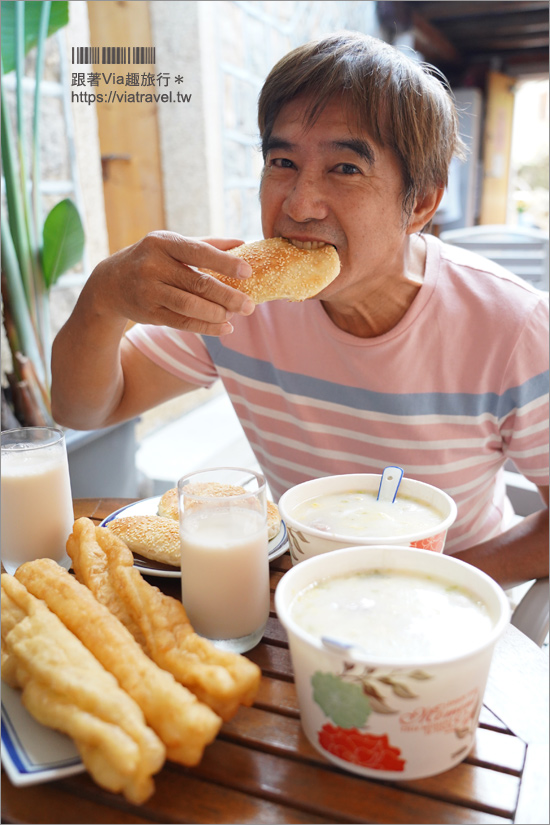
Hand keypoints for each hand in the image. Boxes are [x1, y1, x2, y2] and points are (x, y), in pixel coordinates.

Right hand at [89, 231, 254, 334]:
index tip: (248, 271)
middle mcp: (153, 266)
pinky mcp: (148, 313)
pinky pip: (182, 322)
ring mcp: (149, 291)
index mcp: (162, 243)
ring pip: (189, 305)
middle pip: (197, 283)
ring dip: (217, 313)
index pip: (198, 252)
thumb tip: (243, 244)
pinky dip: (206, 327)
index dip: (224, 263)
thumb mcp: (172, 245)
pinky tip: (224, 328)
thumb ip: (207, 244)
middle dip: (227, 296)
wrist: (110, 284)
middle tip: (250, 305)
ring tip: (237, 315)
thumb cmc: (152, 260)